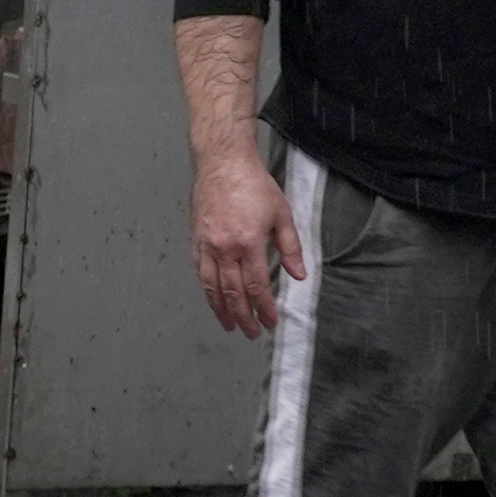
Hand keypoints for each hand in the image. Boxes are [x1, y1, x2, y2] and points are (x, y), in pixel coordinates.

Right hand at [194, 151, 303, 339]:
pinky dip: (207, 290)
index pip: (257, 286)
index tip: (270, 322)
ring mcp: (208, 245)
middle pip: (234, 292)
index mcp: (249, 243)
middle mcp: (225, 248)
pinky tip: (213, 300)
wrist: (224, 164)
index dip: (264, 308)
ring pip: (213, 287)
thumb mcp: (281, 215)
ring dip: (222, 310)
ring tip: (229, 325)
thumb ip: (290, 248)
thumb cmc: (254, 185)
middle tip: (251, 333)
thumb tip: (298, 275)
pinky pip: (201, 272)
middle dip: (243, 316)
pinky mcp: (197, 240)